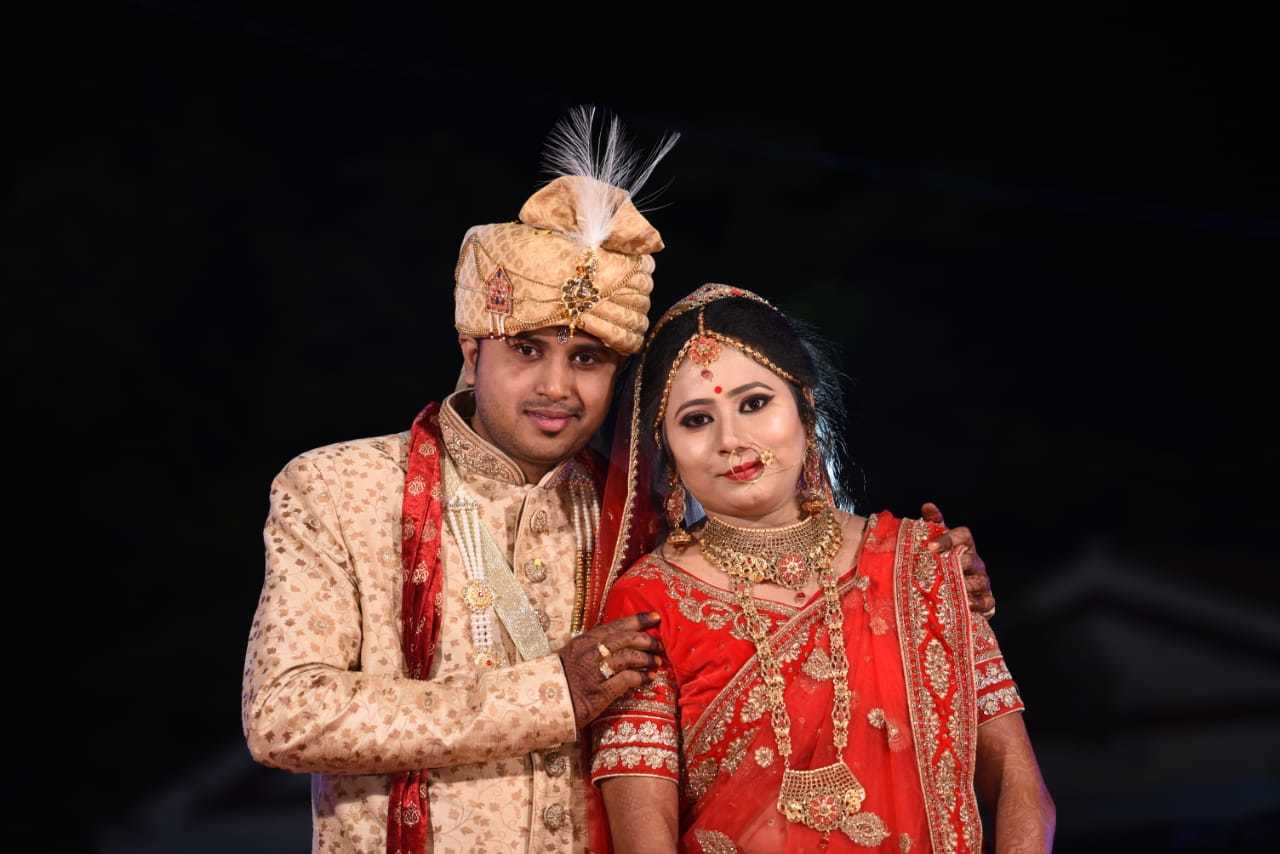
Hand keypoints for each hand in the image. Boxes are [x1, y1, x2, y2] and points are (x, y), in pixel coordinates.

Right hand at [558, 612, 663, 729]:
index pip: (616, 625)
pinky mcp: (599, 692)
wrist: (543, 704)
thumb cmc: (558, 680)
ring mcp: (594, 672)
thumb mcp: (571, 655)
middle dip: (647, 640)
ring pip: (629, 657)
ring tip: (657, 662)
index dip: (638, 620)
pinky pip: (627, 679)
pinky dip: (641, 677)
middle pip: (626, 639)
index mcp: (584, 641)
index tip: (655, 617)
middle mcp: (590, 652)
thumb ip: (591, 647)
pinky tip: (649, 679)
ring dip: (647, 658)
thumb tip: (614, 641)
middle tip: (659, 645)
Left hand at [921, 502, 995, 617]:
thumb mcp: (935, 543)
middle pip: (969, 559)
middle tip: (937, 570)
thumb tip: (928, 506)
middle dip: (954, 564)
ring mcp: (982, 580)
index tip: (930, 547)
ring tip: (947, 588)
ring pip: (977, 580)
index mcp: (964, 544)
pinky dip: (977, 603)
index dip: (948, 539)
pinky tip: (964, 604)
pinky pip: (986, 601)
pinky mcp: (986, 599)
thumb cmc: (942, 563)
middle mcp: (976, 560)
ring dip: (963, 584)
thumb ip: (932, 525)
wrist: (951, 592)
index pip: (962, 535)